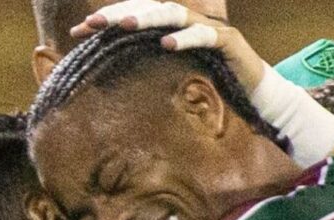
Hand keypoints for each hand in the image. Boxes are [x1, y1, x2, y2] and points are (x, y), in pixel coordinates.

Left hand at [70, 0, 265, 91]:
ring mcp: (208, 28)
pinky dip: (186, 38)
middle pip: (148, 9)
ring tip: (125, 26)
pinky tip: (167, 44)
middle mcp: (187, 22)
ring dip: (148, 19)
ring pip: (174, 15)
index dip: (107, 21)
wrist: (255, 97)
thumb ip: (148, 72)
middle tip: (91, 24)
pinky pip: (205, 35)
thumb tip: (107, 80)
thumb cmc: (212, 88)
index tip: (78, 32)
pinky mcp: (228, 41)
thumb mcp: (172, 79)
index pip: (134, 16)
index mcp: (171, 29)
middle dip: (118, 14)